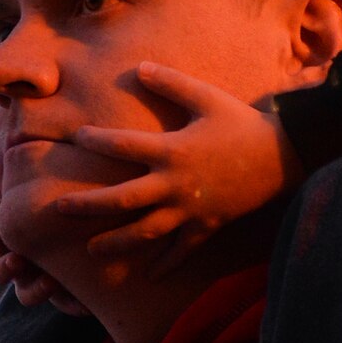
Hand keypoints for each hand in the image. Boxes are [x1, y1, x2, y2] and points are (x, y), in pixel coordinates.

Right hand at [0, 191, 86, 312]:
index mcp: (0, 230)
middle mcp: (14, 258)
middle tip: (18, 257)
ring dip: (36, 288)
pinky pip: (67, 305)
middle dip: (4, 266)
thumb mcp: (30, 179)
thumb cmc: (53, 193)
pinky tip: (84, 297)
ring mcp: (39, 279)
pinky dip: (72, 302)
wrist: (96, 222)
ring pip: (27, 293)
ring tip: (52, 279)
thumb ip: (7, 168)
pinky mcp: (69, 293)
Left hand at [54, 63, 301, 269]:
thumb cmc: (241, 123)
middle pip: (123, 200)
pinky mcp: (207, 225)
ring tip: (91, 251)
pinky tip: (148, 275)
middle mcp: (175, 184)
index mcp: (172, 150)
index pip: (124, 145)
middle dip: (88, 205)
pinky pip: (183, 250)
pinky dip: (166, 264)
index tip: (76, 136)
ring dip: (116, 242)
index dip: (97, 140)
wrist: (283, 156)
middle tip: (58, 208)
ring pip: (146, 232)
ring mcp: (191, 210)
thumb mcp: (207, 97)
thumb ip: (171, 83)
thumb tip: (139, 67)